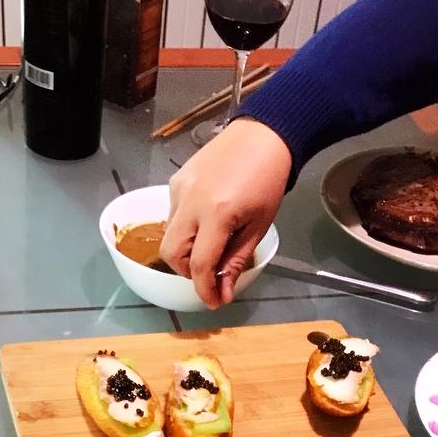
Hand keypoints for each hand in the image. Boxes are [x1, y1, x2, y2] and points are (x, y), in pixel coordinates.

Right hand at [161, 120, 290, 308]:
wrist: (263, 135)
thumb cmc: (268, 180)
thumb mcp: (258, 226)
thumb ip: (236, 260)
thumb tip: (223, 293)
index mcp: (218, 213)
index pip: (199, 265)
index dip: (204, 289)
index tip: (213, 301)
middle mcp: (192, 201)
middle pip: (172, 254)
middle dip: (187, 272)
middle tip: (209, 273)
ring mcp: (180, 188)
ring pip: (169, 235)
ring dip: (185, 250)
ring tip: (210, 246)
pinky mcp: (176, 180)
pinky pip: (172, 215)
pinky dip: (185, 228)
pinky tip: (205, 221)